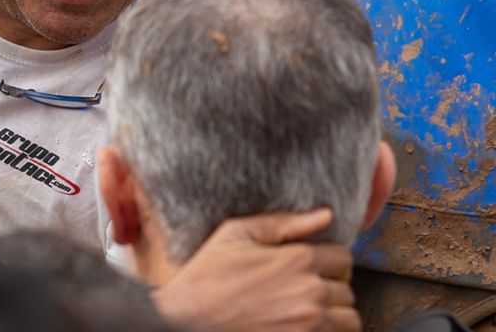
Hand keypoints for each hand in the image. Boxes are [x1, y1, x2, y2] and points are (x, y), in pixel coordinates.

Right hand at [152, 208, 357, 331]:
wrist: (186, 321)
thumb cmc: (206, 277)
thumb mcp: (234, 235)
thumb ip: (282, 223)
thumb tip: (325, 214)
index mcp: (297, 260)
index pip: (343, 256)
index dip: (326, 258)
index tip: (306, 265)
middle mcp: (311, 293)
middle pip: (347, 288)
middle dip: (328, 286)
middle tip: (300, 289)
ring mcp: (309, 325)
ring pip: (349, 318)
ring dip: (333, 314)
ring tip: (306, 310)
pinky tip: (301, 325)